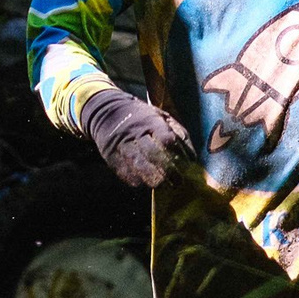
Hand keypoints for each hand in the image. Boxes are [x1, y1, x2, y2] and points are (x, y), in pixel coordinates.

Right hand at [78, 87, 193, 188]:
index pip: (166, 138)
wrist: (107, 111)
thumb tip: (192, 158)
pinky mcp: (111, 156)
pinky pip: (124, 172)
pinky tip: (145, 184)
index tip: (186, 166)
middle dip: (167, 170)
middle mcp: (135, 132)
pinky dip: (136, 180)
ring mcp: (122, 144)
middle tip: (178, 182)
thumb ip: (178, 133)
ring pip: (138, 165)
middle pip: (152, 153)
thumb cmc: (142, 117)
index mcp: (151, 121)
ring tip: (163, 186)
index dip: (177, 154)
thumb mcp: (162, 116)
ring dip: (152, 179)